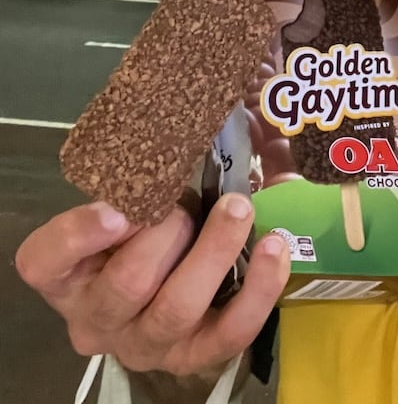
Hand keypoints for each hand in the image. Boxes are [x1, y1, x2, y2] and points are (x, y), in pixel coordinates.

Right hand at [15, 193, 288, 378]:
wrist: (170, 284)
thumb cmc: (147, 227)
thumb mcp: (133, 201)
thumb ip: (148, 172)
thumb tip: (210, 119)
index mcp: (69, 276)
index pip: (46, 262)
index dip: (80, 234)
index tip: (118, 207)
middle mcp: (100, 317)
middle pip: (126, 284)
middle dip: (165, 235)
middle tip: (189, 201)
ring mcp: (150, 342)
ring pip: (178, 308)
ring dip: (213, 252)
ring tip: (239, 210)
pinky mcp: (199, 355)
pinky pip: (230, 332)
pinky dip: (257, 289)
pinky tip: (272, 246)